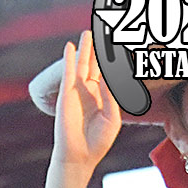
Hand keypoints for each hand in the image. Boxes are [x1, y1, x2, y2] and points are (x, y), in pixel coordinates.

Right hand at [53, 31, 120, 174]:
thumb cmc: (98, 141)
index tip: (120, 43)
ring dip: (85, 49)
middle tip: (105, 31)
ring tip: (89, 32)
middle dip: (100, 49)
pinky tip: (70, 46)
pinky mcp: (66, 95)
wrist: (79, 156)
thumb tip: (108, 76)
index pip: (110, 74)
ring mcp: (78, 92)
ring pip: (83, 65)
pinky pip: (68, 73)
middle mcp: (90, 91)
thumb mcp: (111, 118)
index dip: (114, 60)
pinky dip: (68, 59)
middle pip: (96, 65)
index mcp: (103, 97)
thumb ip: (111, 96)